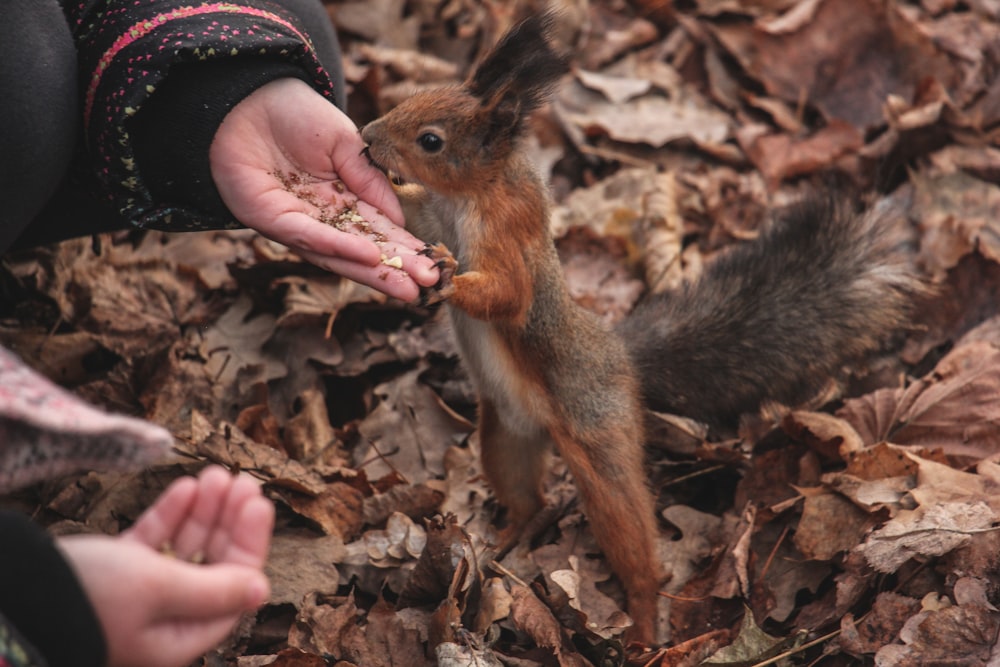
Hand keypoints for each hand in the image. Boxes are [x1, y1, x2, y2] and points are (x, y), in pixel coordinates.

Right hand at [57, 466, 274, 666]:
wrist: (14, 597)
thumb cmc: (88, 596)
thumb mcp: (159, 588)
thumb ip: (214, 588)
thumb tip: (262, 588)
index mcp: (180, 635)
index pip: (234, 585)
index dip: (250, 542)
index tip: (258, 501)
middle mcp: (163, 619)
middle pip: (213, 564)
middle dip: (229, 520)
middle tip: (242, 480)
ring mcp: (137, 596)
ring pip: (184, 548)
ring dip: (203, 511)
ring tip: (216, 474)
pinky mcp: (113, 575)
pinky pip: (153, 543)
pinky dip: (169, 516)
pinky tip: (185, 487)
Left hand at [209, 78, 438, 301]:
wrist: (247, 98)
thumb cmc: (295, 114)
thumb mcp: (347, 145)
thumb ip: (371, 181)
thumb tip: (399, 220)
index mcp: (342, 200)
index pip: (379, 231)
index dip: (405, 249)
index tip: (433, 267)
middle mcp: (321, 218)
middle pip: (363, 251)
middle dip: (396, 270)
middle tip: (428, 289)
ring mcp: (296, 223)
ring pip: (339, 255)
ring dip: (373, 272)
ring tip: (406, 287)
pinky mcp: (271, 220)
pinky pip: (310, 238)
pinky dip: (340, 248)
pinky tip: (369, 256)